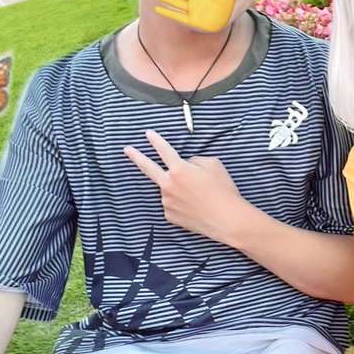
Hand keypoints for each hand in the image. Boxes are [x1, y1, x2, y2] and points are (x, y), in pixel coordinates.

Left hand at [124, 130, 250, 242]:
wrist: (227, 220)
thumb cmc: (223, 190)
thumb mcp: (214, 165)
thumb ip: (195, 161)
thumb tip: (186, 165)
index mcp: (179, 169)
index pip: (164, 150)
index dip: (155, 140)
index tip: (148, 134)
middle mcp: (168, 185)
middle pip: (147, 168)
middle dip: (136, 156)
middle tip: (127, 150)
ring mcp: (167, 202)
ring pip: (168, 189)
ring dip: (177, 189)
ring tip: (198, 196)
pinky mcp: (170, 216)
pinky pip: (173, 204)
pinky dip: (181, 203)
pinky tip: (194, 207)